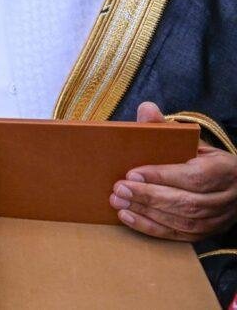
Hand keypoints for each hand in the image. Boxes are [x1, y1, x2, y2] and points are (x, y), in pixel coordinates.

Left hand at [110, 102, 236, 240]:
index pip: (193, 177)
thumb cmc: (203, 160)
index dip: (162, 176)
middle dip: (148, 195)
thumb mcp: (192, 141)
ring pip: (181, 220)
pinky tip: (126, 216)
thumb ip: (166, 128)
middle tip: (118, 188)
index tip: (132, 172)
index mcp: (224, 170)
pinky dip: (149, 227)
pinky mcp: (205, 233)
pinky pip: (176, 235)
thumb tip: (146, 108)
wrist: (233, 186)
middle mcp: (225, 197)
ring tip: (118, 201)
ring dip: (145, 211)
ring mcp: (217, 219)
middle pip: (185, 202)